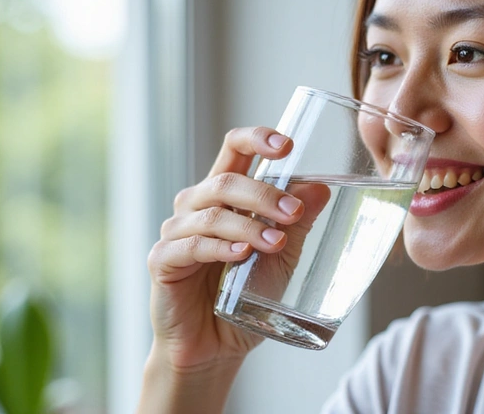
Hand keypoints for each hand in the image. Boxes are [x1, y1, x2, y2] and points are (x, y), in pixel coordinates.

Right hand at [146, 127, 330, 371]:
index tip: (286, 145)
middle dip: (263, 194)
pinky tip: (241, 256)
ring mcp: (176, 231)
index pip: (234, 150)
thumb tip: (320, 188)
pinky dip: (220, 248)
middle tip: (294, 213)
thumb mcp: (282, 254)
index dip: (256, 140)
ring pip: (211, 213)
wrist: (217, 344)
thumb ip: (297, 222)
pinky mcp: (163, 261)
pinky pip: (192, 246)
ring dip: (248, 225)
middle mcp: (197, 205)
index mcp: (224, 195)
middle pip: (225, 180)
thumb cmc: (246, 293)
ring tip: (276, 242)